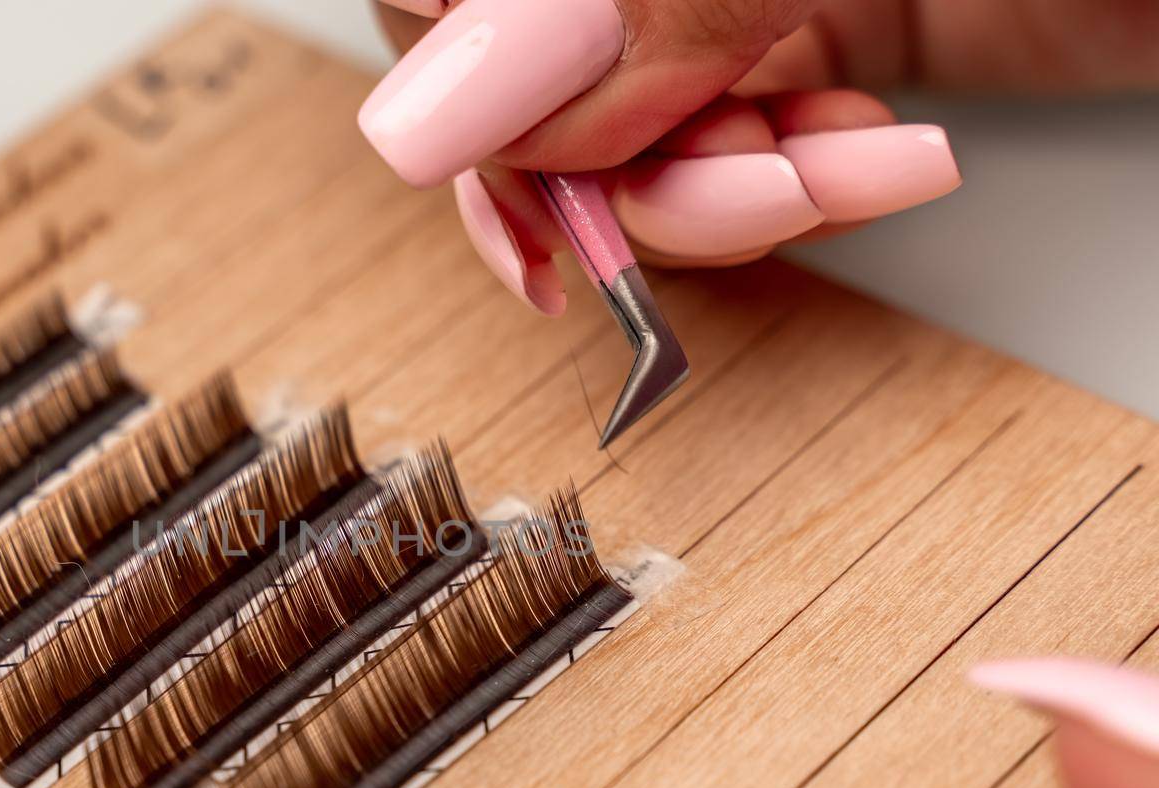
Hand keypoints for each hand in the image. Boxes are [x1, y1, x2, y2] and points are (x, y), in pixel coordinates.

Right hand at [360, 0, 1158, 306]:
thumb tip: (450, 106)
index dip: (461, 80)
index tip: (533, 176)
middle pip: (522, 82)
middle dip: (624, 172)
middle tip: (749, 184)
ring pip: (621, 142)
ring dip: (725, 196)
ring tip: (846, 171)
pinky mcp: (806, 47)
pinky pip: (728, 156)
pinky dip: (794, 190)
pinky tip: (882, 156)